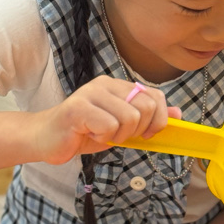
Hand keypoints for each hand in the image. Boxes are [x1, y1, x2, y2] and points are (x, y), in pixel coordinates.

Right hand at [30, 76, 180, 164]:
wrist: (46, 139)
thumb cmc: (84, 132)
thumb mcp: (122, 127)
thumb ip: (148, 119)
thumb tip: (177, 114)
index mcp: (118, 86)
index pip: (155, 96)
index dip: (159, 119)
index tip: (147, 134)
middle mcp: (106, 84)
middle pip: (146, 107)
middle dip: (138, 130)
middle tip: (119, 136)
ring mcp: (91, 93)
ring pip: (129, 118)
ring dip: (119, 136)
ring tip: (101, 135)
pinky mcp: (78, 108)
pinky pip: (109, 126)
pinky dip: (103, 138)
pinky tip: (89, 135)